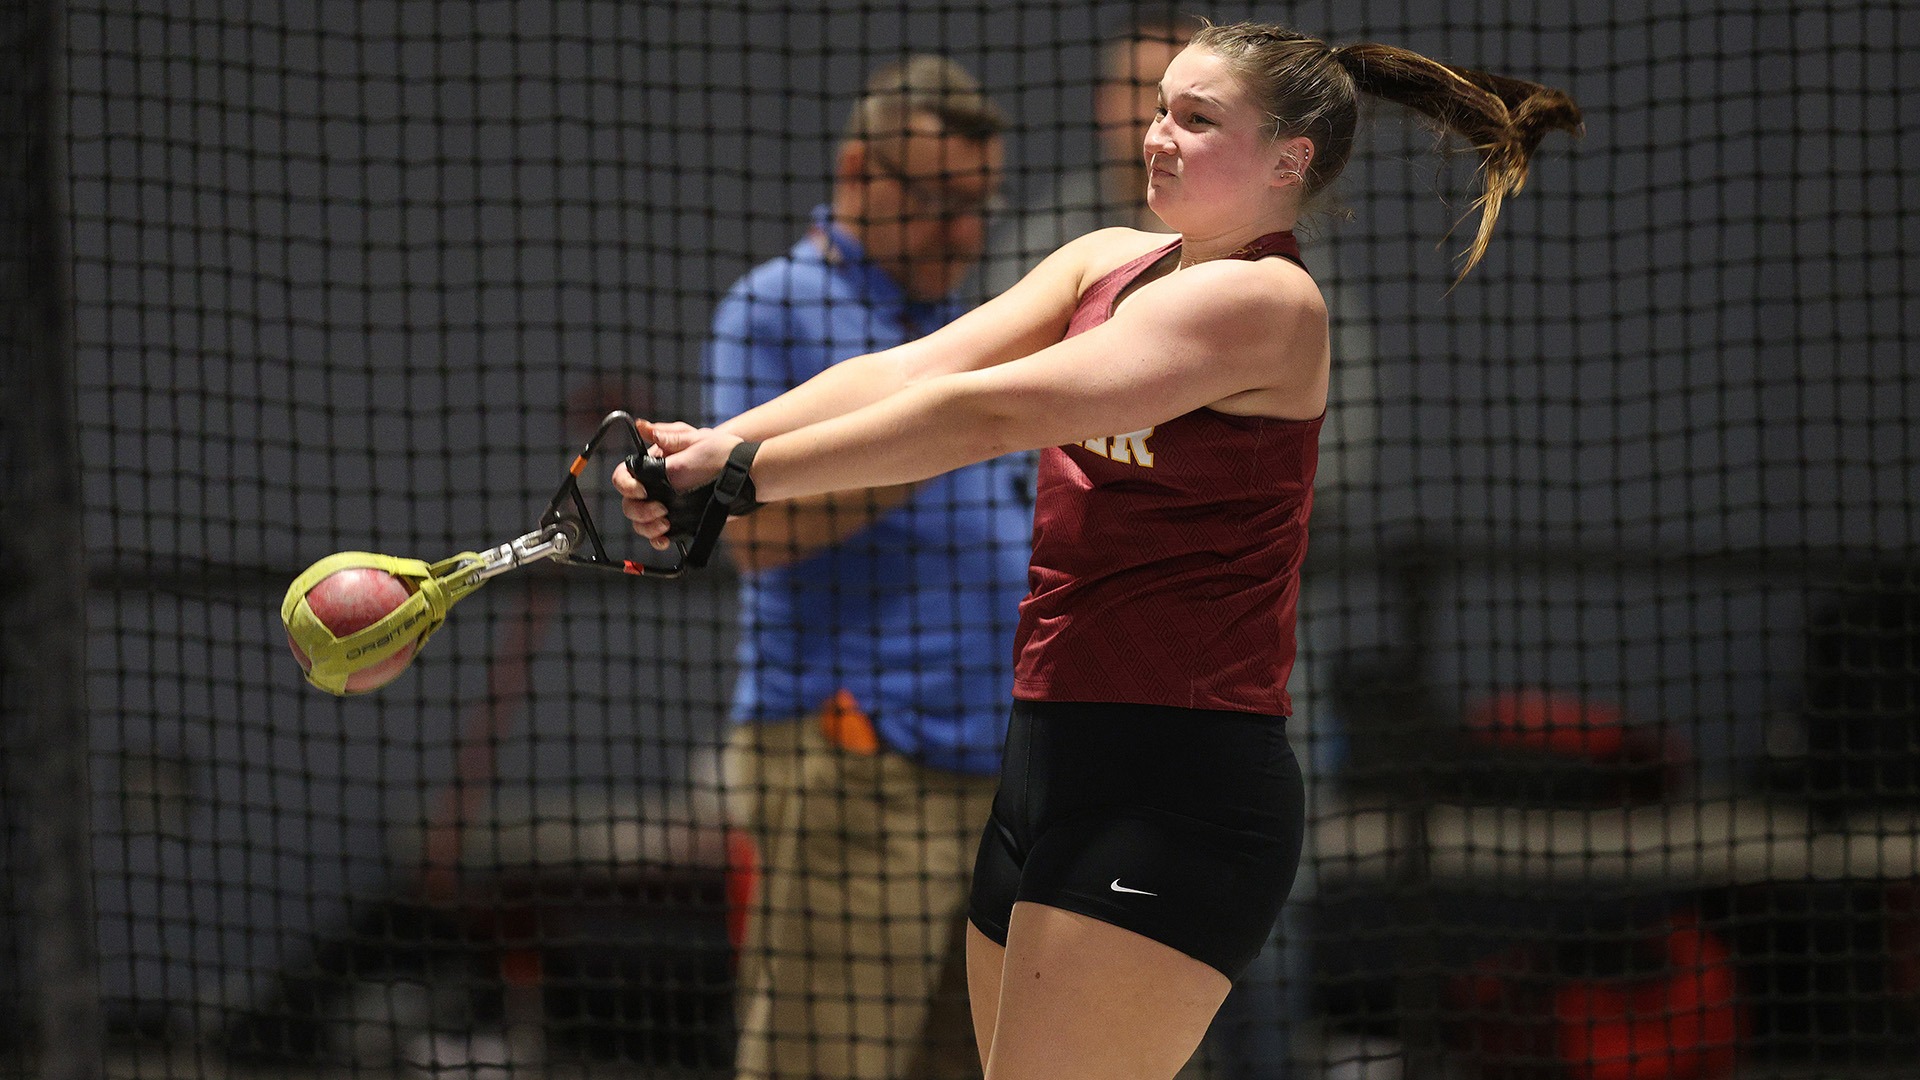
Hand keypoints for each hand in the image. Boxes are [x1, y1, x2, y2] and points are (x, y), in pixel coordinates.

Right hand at [610, 419, 744, 548]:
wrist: (746, 476)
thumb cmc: (722, 453)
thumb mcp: (694, 441)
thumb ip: (667, 437)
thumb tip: (642, 426)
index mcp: (654, 464)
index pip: (625, 475)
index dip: (627, 485)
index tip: (642, 491)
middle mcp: (656, 485)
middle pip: (630, 503)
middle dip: (640, 510)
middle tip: (662, 510)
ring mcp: (666, 504)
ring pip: (640, 521)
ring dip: (647, 526)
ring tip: (666, 524)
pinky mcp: (678, 520)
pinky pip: (658, 533)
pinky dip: (657, 538)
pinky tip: (664, 538)